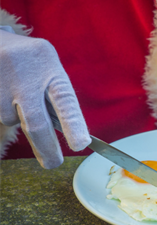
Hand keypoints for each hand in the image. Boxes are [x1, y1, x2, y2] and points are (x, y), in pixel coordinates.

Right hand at [0, 29, 90, 167]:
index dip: (73, 124)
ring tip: (16, 95)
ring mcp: (2, 85)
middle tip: (53, 164)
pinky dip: (4, 112)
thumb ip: (56, 96)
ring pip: (12, 121)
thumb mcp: (49, 67)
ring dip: (17, 117)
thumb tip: (66, 132)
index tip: (80, 145)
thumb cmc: (31, 60)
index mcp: (51, 69)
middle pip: (36, 123)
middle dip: (46, 148)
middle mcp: (27, 78)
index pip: (65, 102)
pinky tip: (4, 93)